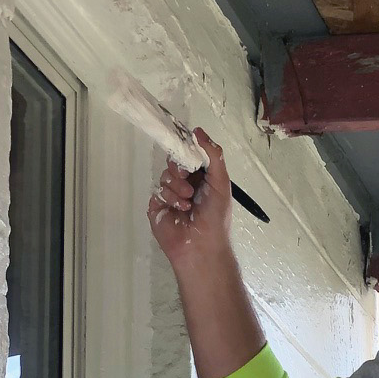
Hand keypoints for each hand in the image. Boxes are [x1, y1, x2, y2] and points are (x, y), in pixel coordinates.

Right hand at [147, 130, 232, 270]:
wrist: (202, 246)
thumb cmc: (216, 216)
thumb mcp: (221, 182)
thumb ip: (213, 156)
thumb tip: (198, 131)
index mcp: (201, 177)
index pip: (189, 155)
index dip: (187, 151)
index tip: (188, 151)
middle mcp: (185, 184)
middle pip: (174, 162)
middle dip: (181, 169)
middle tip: (189, 180)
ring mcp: (169, 195)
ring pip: (165, 176)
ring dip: (178, 187)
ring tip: (188, 202)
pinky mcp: (157, 206)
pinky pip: (158, 191)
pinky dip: (170, 198)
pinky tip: (180, 210)